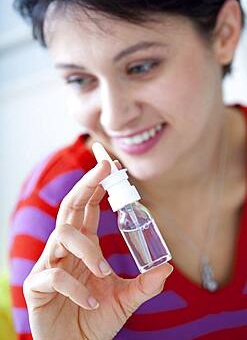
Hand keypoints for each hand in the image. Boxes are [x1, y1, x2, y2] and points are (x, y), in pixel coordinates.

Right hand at [23, 160, 172, 339]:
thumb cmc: (95, 319)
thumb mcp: (125, 300)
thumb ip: (145, 284)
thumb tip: (167, 267)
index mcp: (85, 245)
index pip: (89, 206)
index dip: (97, 185)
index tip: (111, 166)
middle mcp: (67, 249)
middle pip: (71, 206)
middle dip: (86, 184)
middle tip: (104, 167)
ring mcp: (51, 264)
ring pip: (62, 236)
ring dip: (85, 250)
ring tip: (102, 272)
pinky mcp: (39, 285)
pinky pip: (55, 275)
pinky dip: (75, 287)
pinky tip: (91, 302)